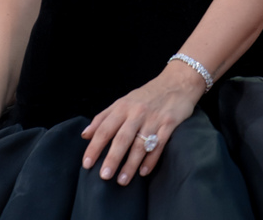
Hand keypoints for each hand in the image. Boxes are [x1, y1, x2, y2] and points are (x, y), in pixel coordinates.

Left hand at [80, 62, 203, 185]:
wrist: (176, 82)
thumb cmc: (146, 95)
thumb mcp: (123, 101)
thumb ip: (104, 117)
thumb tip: (85, 134)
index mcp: (122, 107)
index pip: (104, 128)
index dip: (95, 146)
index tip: (87, 163)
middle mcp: (136, 112)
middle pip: (122, 138)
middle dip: (112, 158)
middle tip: (103, 176)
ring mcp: (153, 119)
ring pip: (139, 144)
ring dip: (130, 164)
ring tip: (122, 180)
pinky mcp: (169, 124)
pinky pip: (158, 145)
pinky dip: (150, 159)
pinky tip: (143, 172)